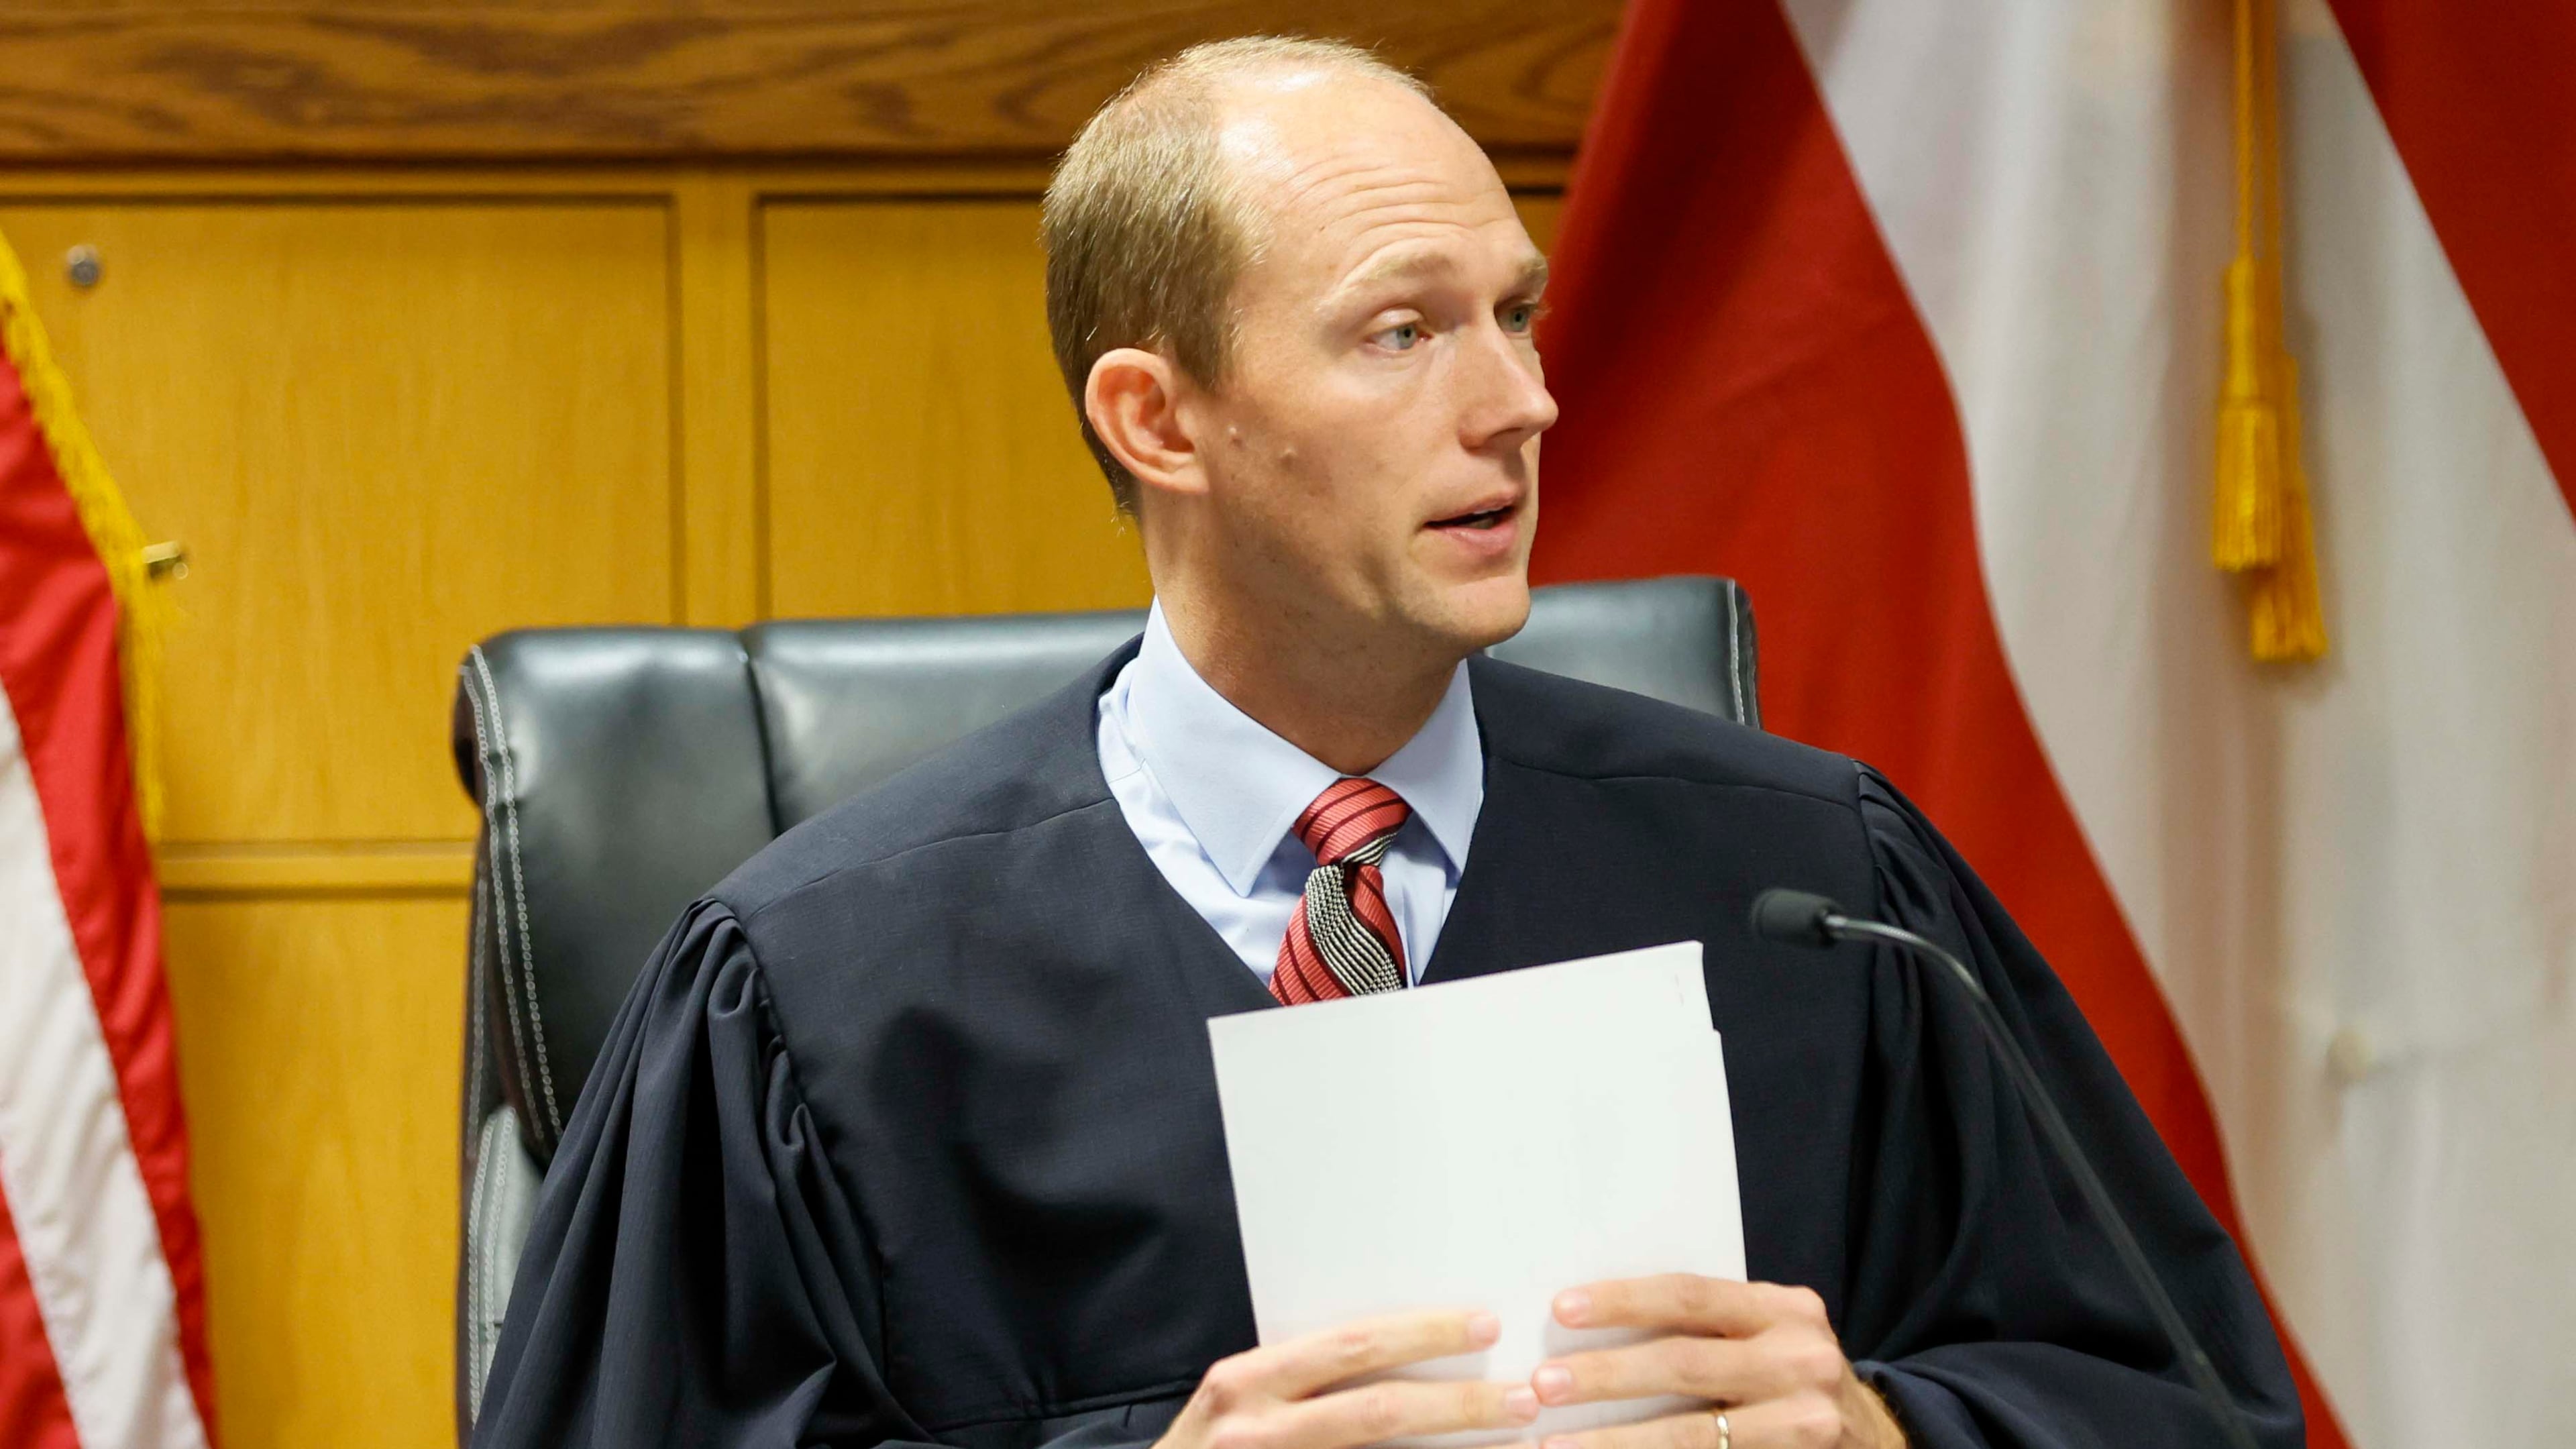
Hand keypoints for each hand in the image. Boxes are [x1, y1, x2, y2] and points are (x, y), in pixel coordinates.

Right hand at [1158, 1309, 1540, 1448]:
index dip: (1424, 1335)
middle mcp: (1255, 1430)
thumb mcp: (1236, 1402)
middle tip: (1526, 1396)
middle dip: (1460, 1405)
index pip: (1352, 1345)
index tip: (1486, 1324)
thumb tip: (1397, 1346)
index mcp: (1246, 1382)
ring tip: (1520, 1445)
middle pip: (1379, 1413)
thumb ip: (1302, 1375)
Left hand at [1529, 1276, 1902, 1448]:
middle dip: (1606, 1376)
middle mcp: (1802, 1360)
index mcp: (1785, 1310)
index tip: (1562, 1310)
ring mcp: (1805, 1423)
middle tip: (1542, 1385)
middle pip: (1684, 1365)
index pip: (1691, 1296)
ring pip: (1692, 1436)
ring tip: (1554, 1448)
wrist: (1879, 1440)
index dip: (1624, 1302)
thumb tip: (1589, 1321)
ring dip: (1615, 1444)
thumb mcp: (1769, 1336)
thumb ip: (1710, 1327)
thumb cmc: (1793, 1378)